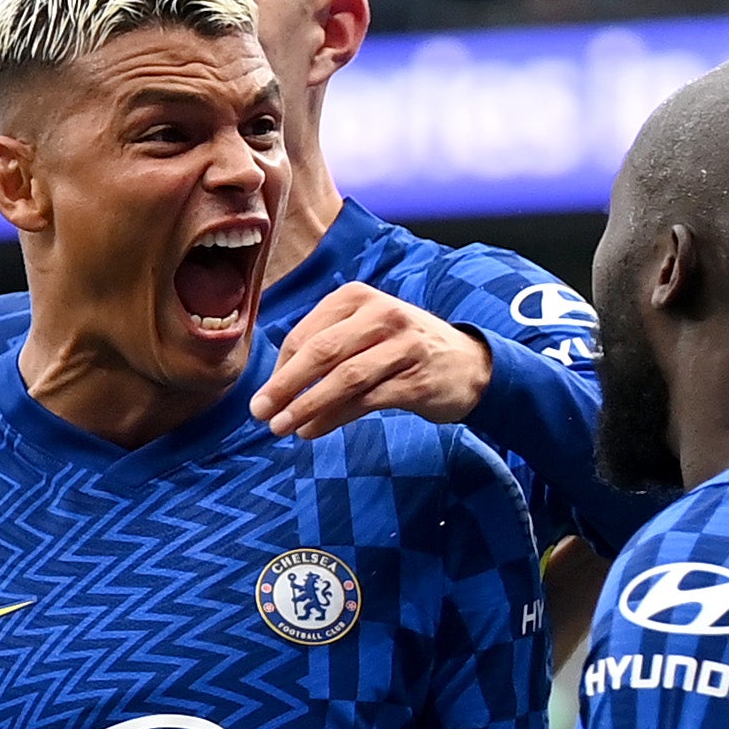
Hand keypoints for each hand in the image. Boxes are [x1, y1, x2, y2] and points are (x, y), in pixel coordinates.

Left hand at [251, 283, 491, 440]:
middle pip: (322, 352)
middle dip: (285, 385)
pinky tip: (313, 431)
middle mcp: (381, 314)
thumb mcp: (364, 334)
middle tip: (260, 412)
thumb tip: (276, 387)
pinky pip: (367, 400)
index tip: (265, 398)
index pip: (306, 334)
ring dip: (307, 405)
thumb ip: (325, 350)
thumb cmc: (402, 350)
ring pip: (344, 378)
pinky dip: (335, 417)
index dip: (280, 369)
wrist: (469, 364)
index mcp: (358, 297)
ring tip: (281, 427)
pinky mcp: (417, 379)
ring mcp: (403, 345)